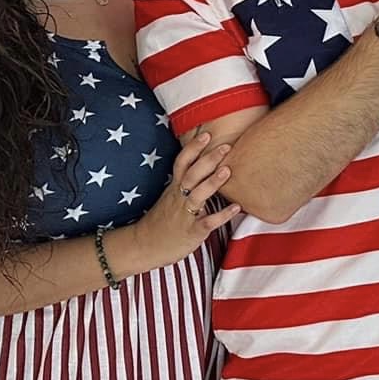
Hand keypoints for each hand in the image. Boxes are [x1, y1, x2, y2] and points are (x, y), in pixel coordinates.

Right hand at [126, 126, 238, 271]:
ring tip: (228, 170)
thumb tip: (203, 167)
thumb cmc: (162, 221)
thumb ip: (185, 183)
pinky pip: (207, 222)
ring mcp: (185, 215)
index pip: (182, 162)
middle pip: (192, 174)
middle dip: (208, 159)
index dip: (193, 148)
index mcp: (175, 188)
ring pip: (197, 195)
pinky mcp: (191, 232)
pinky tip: (236, 208)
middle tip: (226, 146)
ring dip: (212, 183)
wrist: (143, 246)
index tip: (206, 133)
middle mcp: (179, 198)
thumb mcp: (170, 197)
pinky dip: (221, 215)